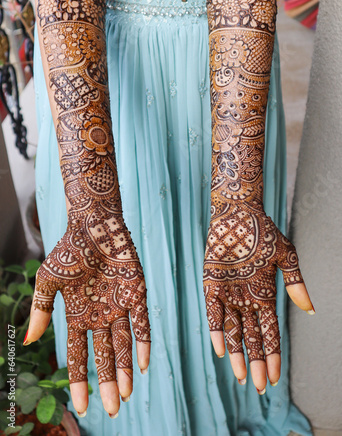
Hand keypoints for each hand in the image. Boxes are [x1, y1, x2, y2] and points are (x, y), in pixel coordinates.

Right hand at [24, 208, 149, 417]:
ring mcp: (119, 306)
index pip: (78, 356)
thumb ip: (40, 310)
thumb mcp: (48, 282)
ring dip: (126, 369)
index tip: (80, 408)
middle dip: (108, 383)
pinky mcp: (136, 293)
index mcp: (77, 316)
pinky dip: (142, 343)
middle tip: (114, 410)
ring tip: (128, 394)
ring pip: (124, 345)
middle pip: (104, 356)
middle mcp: (100, 316)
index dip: (79, 382)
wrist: (94, 225)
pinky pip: (141, 323)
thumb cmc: (69, 251)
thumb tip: (29, 341)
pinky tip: (143, 364)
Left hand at [203, 205, 312, 392]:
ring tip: (242, 377)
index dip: (273, 355)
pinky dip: (217, 330)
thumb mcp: (286, 257)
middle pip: (252, 338)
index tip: (276, 377)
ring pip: (233, 331)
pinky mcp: (211, 284)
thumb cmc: (263, 232)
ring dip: (237, 354)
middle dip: (257, 362)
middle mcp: (246, 299)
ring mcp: (228, 293)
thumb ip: (296, 283)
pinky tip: (220, 349)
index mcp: (264, 295)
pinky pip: (213, 312)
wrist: (239, 212)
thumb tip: (311, 310)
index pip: (270, 332)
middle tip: (260, 387)